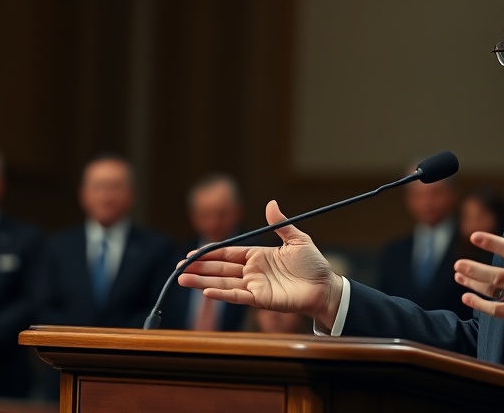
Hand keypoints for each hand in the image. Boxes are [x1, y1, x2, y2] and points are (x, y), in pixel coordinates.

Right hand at [178, 200, 342, 329]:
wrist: (325, 287)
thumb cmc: (313, 264)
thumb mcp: (297, 240)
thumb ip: (281, 224)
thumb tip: (271, 203)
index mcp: (258, 256)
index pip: (228, 253)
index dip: (210, 253)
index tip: (192, 254)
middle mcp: (252, 272)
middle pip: (220, 269)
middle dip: (199, 268)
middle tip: (179, 268)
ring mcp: (255, 286)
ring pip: (223, 283)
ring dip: (202, 282)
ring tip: (182, 280)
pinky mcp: (260, 300)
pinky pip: (238, 296)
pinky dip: (222, 294)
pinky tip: (207, 291)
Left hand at [453, 193, 503, 341]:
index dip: (492, 243)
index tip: (474, 236)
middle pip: (499, 277)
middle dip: (475, 271)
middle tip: (457, 264)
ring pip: (496, 294)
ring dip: (474, 285)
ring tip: (458, 276)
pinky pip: (500, 312)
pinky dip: (482, 306)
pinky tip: (467, 297)